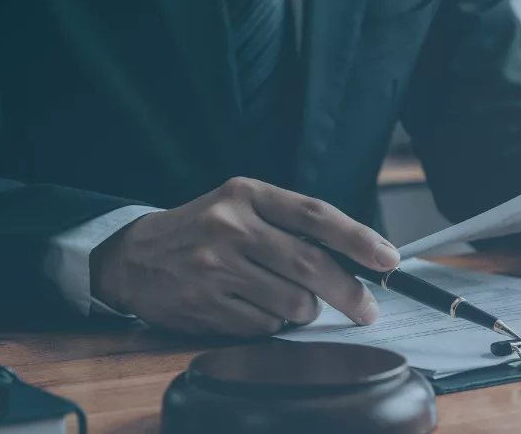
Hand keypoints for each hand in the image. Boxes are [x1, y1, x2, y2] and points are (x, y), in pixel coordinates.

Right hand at [90, 177, 399, 335]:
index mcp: (247, 194)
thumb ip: (291, 223)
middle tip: (367, 309)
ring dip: (306, 310)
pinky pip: (265, 325)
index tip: (388, 258)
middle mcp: (231, 226)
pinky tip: (255, 308)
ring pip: (292, 302)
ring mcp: (216, 267)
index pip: (315, 215)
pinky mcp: (206, 305)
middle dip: (350, 292)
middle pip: (310, 265)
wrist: (132, 256)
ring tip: (291, 300)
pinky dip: (273, 323)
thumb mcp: (240, 206)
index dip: (358, 238)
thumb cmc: (202, 229)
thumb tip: (356, 256)